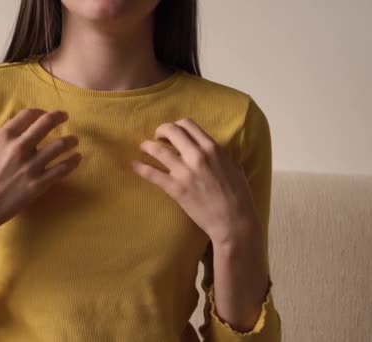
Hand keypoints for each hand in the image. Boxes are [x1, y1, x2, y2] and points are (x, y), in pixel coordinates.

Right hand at [0, 108, 81, 236]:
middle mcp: (18, 148)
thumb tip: (14, 139)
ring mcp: (30, 166)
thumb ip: (0, 144)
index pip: (27, 115)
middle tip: (65, 116)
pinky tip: (77, 159)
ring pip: (59, 145)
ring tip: (74, 140)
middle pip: (46, 124)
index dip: (39, 112)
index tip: (44, 113)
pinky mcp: (38, 185)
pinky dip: (72, 162)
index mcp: (2, 137)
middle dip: (58, 117)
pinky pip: (62, 169)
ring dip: (69, 140)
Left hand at [131, 118, 260, 246]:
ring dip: (147, 146)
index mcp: (212, 148)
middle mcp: (196, 155)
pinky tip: (133, 165)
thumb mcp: (234, 166)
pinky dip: (140, 168)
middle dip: (160, 131)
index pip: (188, 125)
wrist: (233, 221)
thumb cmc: (239, 195)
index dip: (176, 126)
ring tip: (143, 147)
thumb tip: (211, 150)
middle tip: (157, 137)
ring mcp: (184, 172)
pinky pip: (152, 174)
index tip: (173, 133)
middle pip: (171, 131)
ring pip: (158, 150)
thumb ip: (220, 155)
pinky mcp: (175, 188)